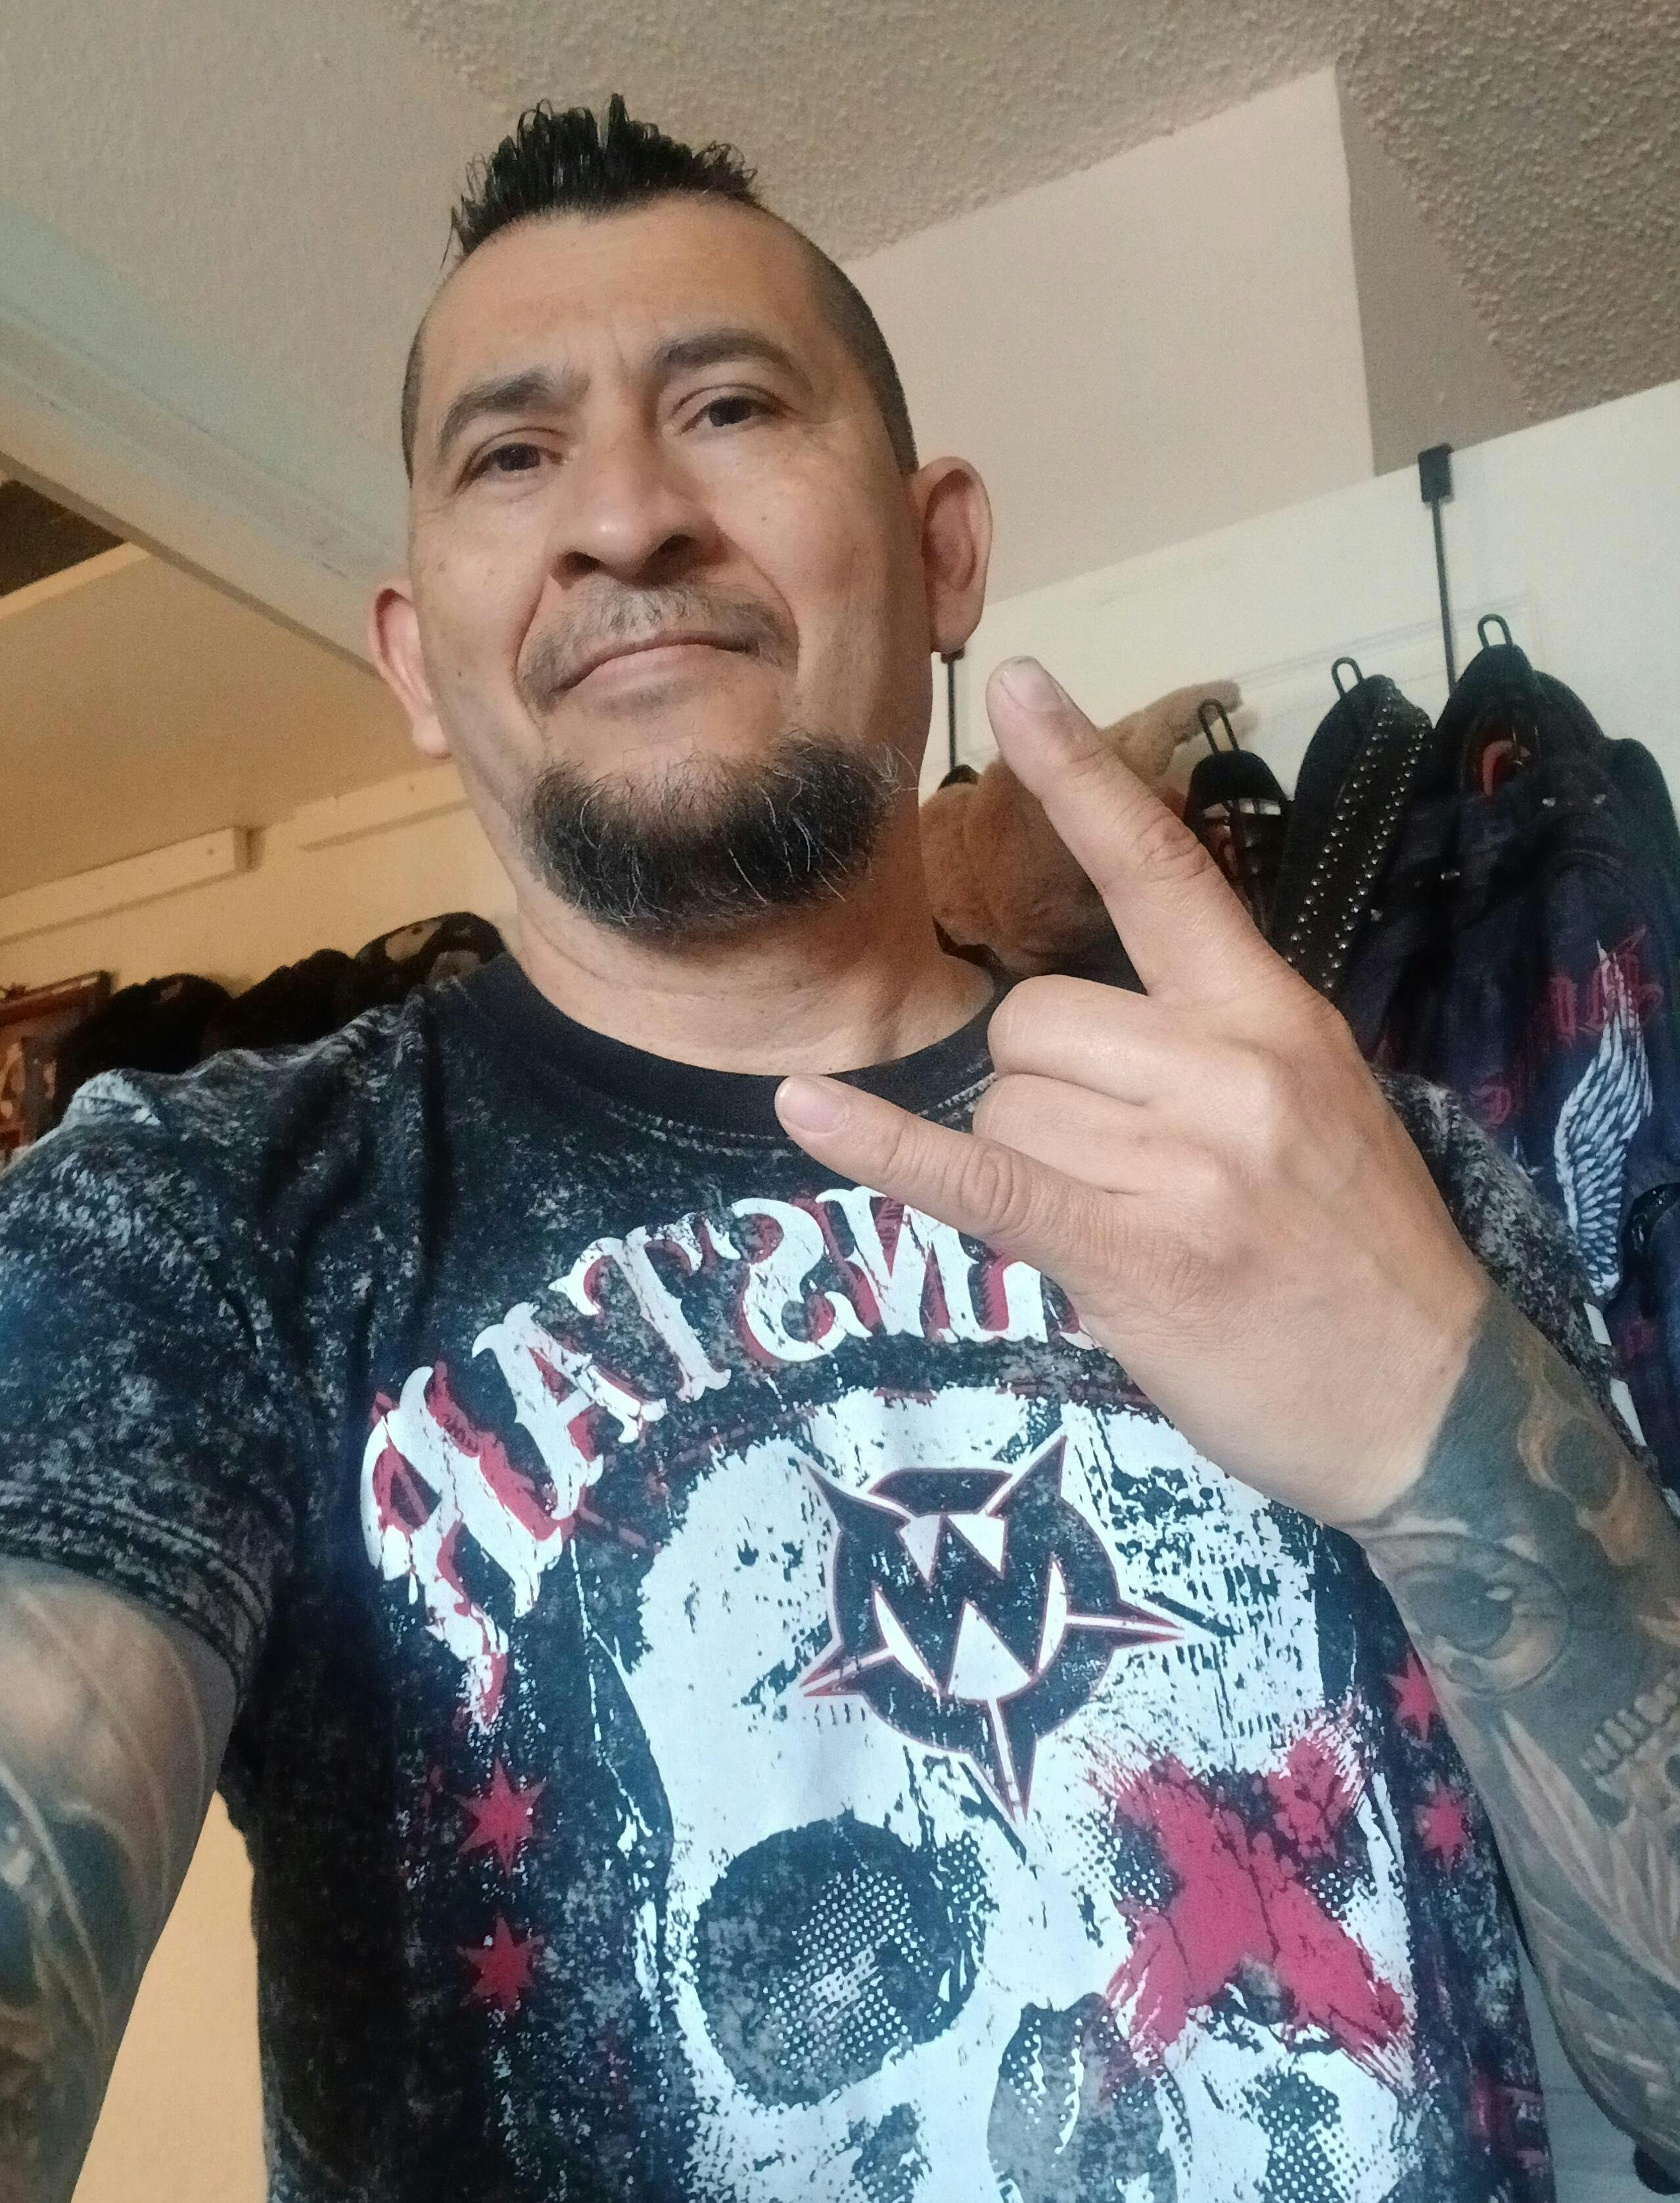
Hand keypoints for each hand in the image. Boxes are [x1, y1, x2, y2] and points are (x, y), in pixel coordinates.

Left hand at [775, 655, 1493, 1531]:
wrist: (1430, 1404)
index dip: (1080, 776)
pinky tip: (805, 1114)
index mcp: (1271, 1015)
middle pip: (1033, 1019)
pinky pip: (976, 1178)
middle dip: (1036, 1088)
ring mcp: (1180, 1162)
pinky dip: (881, 1150)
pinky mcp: (1128, 1251)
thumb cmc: (1360, 1256)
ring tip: (1118, 1222)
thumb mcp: (1314, 1109)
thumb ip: (1204, 1048)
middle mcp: (1226, 1069)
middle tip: (1109, 1167)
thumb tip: (1062, 1036)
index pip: (1161, 870)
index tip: (1017, 685)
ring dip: (1027, 1159)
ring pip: (1006, 1104)